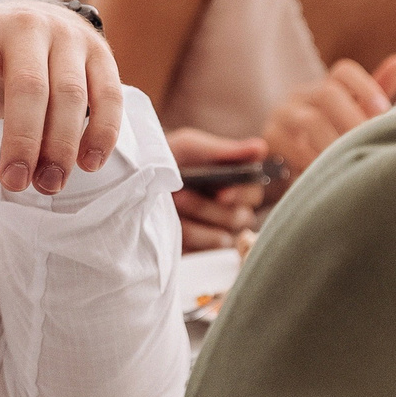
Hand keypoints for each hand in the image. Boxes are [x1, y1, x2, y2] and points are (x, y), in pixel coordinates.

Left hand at [0, 1, 122, 193]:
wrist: (35, 26)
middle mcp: (24, 25)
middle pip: (28, 86)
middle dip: (22, 139)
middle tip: (14, 184)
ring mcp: (66, 38)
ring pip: (70, 95)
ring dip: (61, 145)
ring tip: (47, 185)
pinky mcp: (100, 55)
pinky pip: (108, 96)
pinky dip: (101, 133)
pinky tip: (87, 164)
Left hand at [167, 128, 267, 251]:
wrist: (135, 181)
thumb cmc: (168, 157)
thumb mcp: (190, 147)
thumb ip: (224, 150)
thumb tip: (260, 148)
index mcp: (236, 180)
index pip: (254, 190)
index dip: (241, 193)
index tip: (222, 193)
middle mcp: (233, 207)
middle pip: (241, 217)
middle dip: (208, 207)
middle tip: (180, 195)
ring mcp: (219, 230)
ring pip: (224, 235)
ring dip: (193, 220)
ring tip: (171, 203)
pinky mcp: (202, 248)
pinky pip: (205, 249)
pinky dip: (188, 234)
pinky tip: (172, 222)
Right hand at [263, 55, 395, 178]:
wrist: (292, 172)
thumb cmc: (333, 142)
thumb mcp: (357, 119)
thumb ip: (377, 93)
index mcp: (326, 87)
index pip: (344, 71)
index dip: (365, 86)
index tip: (384, 111)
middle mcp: (301, 95)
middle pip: (326, 93)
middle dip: (352, 119)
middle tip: (369, 141)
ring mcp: (282, 114)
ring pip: (310, 120)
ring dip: (334, 143)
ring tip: (351, 160)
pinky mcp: (269, 137)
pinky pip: (291, 146)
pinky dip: (311, 159)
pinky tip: (326, 171)